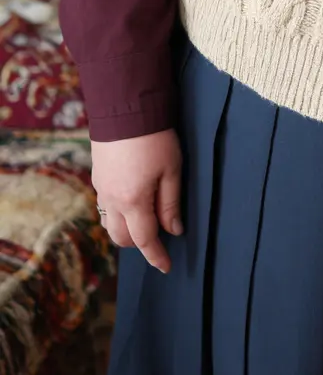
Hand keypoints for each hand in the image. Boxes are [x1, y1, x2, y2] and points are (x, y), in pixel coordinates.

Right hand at [91, 129, 182, 273]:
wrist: (124, 107)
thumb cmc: (155, 138)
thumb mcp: (172, 170)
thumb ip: (170, 203)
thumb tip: (173, 231)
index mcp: (133, 202)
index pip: (145, 240)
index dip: (156, 256)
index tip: (167, 267)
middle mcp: (112, 200)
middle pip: (121, 237)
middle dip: (140, 244)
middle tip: (159, 238)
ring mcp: (101, 188)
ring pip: (110, 223)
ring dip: (126, 228)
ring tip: (146, 220)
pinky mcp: (97, 175)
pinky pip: (105, 205)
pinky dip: (118, 212)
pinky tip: (132, 200)